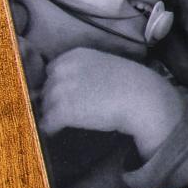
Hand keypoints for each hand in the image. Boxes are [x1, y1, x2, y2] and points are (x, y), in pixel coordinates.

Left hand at [37, 48, 185, 156]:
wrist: (142, 98)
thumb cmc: (132, 83)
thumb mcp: (105, 65)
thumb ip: (86, 71)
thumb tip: (75, 87)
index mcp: (74, 56)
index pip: (52, 70)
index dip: (58, 84)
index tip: (67, 94)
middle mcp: (63, 70)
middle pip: (46, 88)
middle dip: (54, 99)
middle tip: (68, 110)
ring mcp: (60, 90)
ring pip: (45, 106)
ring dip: (53, 115)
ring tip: (63, 123)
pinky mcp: (63, 111)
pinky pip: (48, 122)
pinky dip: (52, 128)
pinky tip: (59, 131)